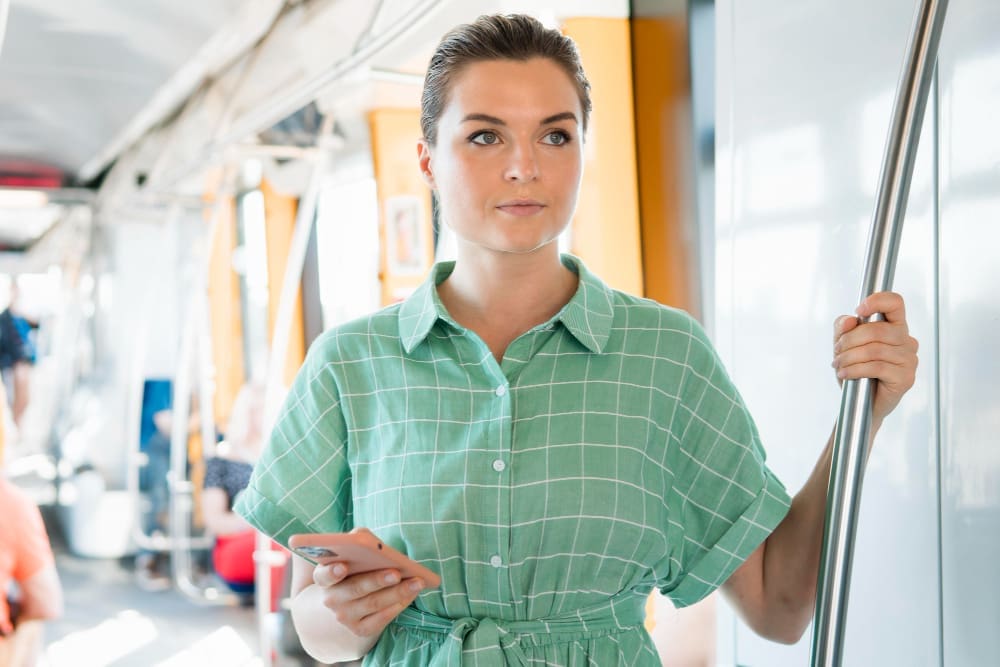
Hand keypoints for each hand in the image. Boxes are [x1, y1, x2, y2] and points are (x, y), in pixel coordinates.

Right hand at [311, 530, 425, 637]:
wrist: (349, 599)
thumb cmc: (355, 567)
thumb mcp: (352, 552)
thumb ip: (357, 541)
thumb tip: (367, 538)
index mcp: (325, 577)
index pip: (324, 575)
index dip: (332, 572)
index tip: (343, 566)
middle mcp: (331, 599)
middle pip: (356, 589)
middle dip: (378, 580)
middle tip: (397, 573)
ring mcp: (345, 616)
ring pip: (373, 604)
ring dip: (397, 593)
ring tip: (416, 582)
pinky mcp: (360, 629)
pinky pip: (382, 618)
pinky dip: (399, 605)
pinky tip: (412, 594)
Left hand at [832, 291, 918, 423]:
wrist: (861, 403)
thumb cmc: (856, 370)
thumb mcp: (843, 345)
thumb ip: (842, 329)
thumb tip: (850, 320)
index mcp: (894, 326)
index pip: (895, 303)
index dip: (877, 301)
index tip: (859, 310)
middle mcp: (906, 340)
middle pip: (877, 330)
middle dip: (849, 341)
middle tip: (837, 352)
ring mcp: (909, 359)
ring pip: (874, 350)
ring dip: (848, 357)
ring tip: (839, 365)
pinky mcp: (906, 378)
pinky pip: (877, 367)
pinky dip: (855, 370)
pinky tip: (845, 374)